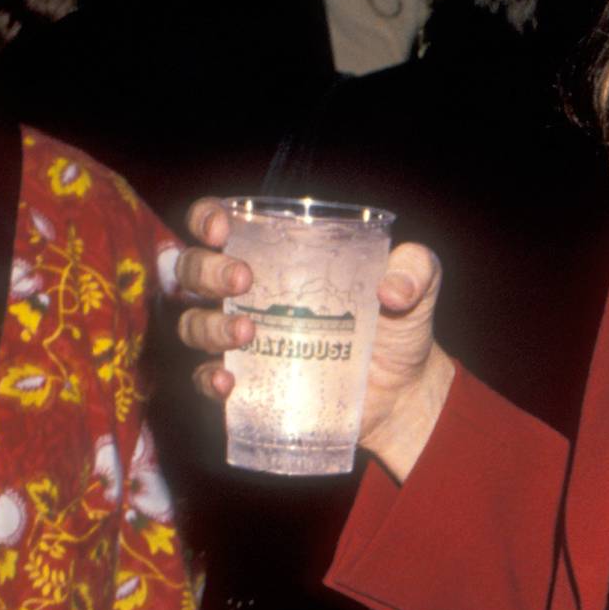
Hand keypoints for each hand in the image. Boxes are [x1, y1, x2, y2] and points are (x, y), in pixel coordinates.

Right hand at [174, 197, 455, 482]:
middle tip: (243, 280)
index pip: (220, 224)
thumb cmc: (400, 324)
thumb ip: (416, 269)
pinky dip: (207, 379)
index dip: (207, 218)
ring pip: (190, 324)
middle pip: (191, 271)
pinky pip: (204, 379)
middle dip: (205, 270)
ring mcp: (240, 339)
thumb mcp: (418, 286)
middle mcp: (246, 293)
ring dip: (208, 326)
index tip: (222, 230)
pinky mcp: (247, 382)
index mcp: (277, 255)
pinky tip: (228, 379)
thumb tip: (393, 289)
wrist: (404, 392)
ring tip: (247, 334)